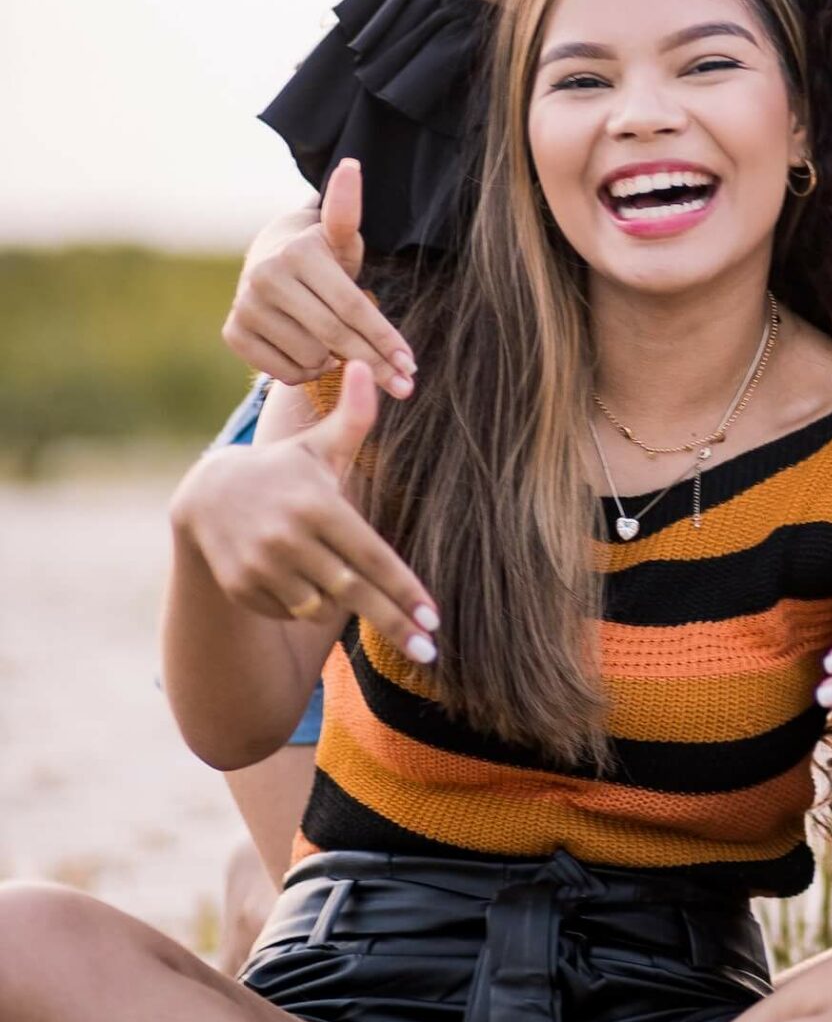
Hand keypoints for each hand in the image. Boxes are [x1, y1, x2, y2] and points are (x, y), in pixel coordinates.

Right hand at [173, 362, 439, 659]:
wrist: (207, 494)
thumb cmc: (284, 468)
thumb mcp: (319, 445)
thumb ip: (354, 417)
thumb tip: (373, 368)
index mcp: (318, 504)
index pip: (372, 555)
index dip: (405, 589)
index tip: (435, 617)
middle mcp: (289, 538)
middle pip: (354, 592)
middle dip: (395, 624)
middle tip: (431, 653)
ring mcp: (263, 566)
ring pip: (320, 605)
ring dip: (342, 605)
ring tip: (356, 594)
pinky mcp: (243, 587)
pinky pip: (290, 611)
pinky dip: (305, 605)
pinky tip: (306, 583)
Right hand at [223, 160, 416, 394]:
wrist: (269, 261)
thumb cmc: (321, 255)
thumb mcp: (341, 236)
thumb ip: (349, 211)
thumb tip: (353, 164)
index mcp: (298, 253)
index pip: (353, 307)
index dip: (385, 339)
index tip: (412, 365)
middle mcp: (265, 277)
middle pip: (335, 336)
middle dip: (375, 363)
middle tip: (404, 384)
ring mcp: (244, 306)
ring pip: (310, 358)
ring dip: (335, 364)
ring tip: (342, 350)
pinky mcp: (232, 332)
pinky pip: (282, 372)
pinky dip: (305, 373)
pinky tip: (314, 356)